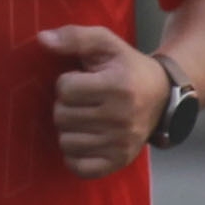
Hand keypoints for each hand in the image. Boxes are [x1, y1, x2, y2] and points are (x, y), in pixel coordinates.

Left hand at [41, 23, 171, 176]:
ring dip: (70, 129)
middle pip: (62, 116)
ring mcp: (121, 143)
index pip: (65, 89)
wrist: (162, 96)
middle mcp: (122, 117)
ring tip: (87, 118)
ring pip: (66, 141)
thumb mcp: (106, 44)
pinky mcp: (119, 161)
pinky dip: (75, 155)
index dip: (68, 82)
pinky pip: (78, 167)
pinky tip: (86, 139)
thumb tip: (42, 39)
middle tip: (85, 101)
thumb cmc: (127, 68)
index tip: (85, 81)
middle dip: (67, 106)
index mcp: (119, 86)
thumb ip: (74, 37)